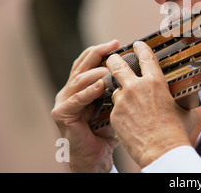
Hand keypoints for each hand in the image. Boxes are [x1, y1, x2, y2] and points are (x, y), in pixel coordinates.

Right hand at [51, 39, 119, 172]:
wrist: (95, 157)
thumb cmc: (106, 131)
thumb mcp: (114, 104)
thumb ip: (118, 89)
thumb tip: (138, 72)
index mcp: (80, 86)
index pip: (87, 62)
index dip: (100, 50)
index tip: (116, 42)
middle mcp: (69, 91)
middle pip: (81, 65)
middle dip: (98, 53)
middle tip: (113, 46)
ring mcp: (63, 101)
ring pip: (79, 79)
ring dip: (96, 72)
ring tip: (111, 68)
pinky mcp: (62, 114)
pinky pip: (76, 99)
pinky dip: (88, 92)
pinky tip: (100, 85)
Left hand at [107, 41, 197, 167]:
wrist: (161, 151)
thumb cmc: (177, 131)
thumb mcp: (185, 109)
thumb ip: (180, 98)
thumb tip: (189, 96)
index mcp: (156, 82)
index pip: (145, 57)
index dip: (140, 48)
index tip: (137, 45)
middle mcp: (136, 87)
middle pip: (117, 65)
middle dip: (114, 60)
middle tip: (113, 59)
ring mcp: (123, 101)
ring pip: (115, 89)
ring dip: (119, 91)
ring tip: (126, 98)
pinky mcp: (115, 115)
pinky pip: (115, 108)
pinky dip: (120, 110)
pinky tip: (129, 118)